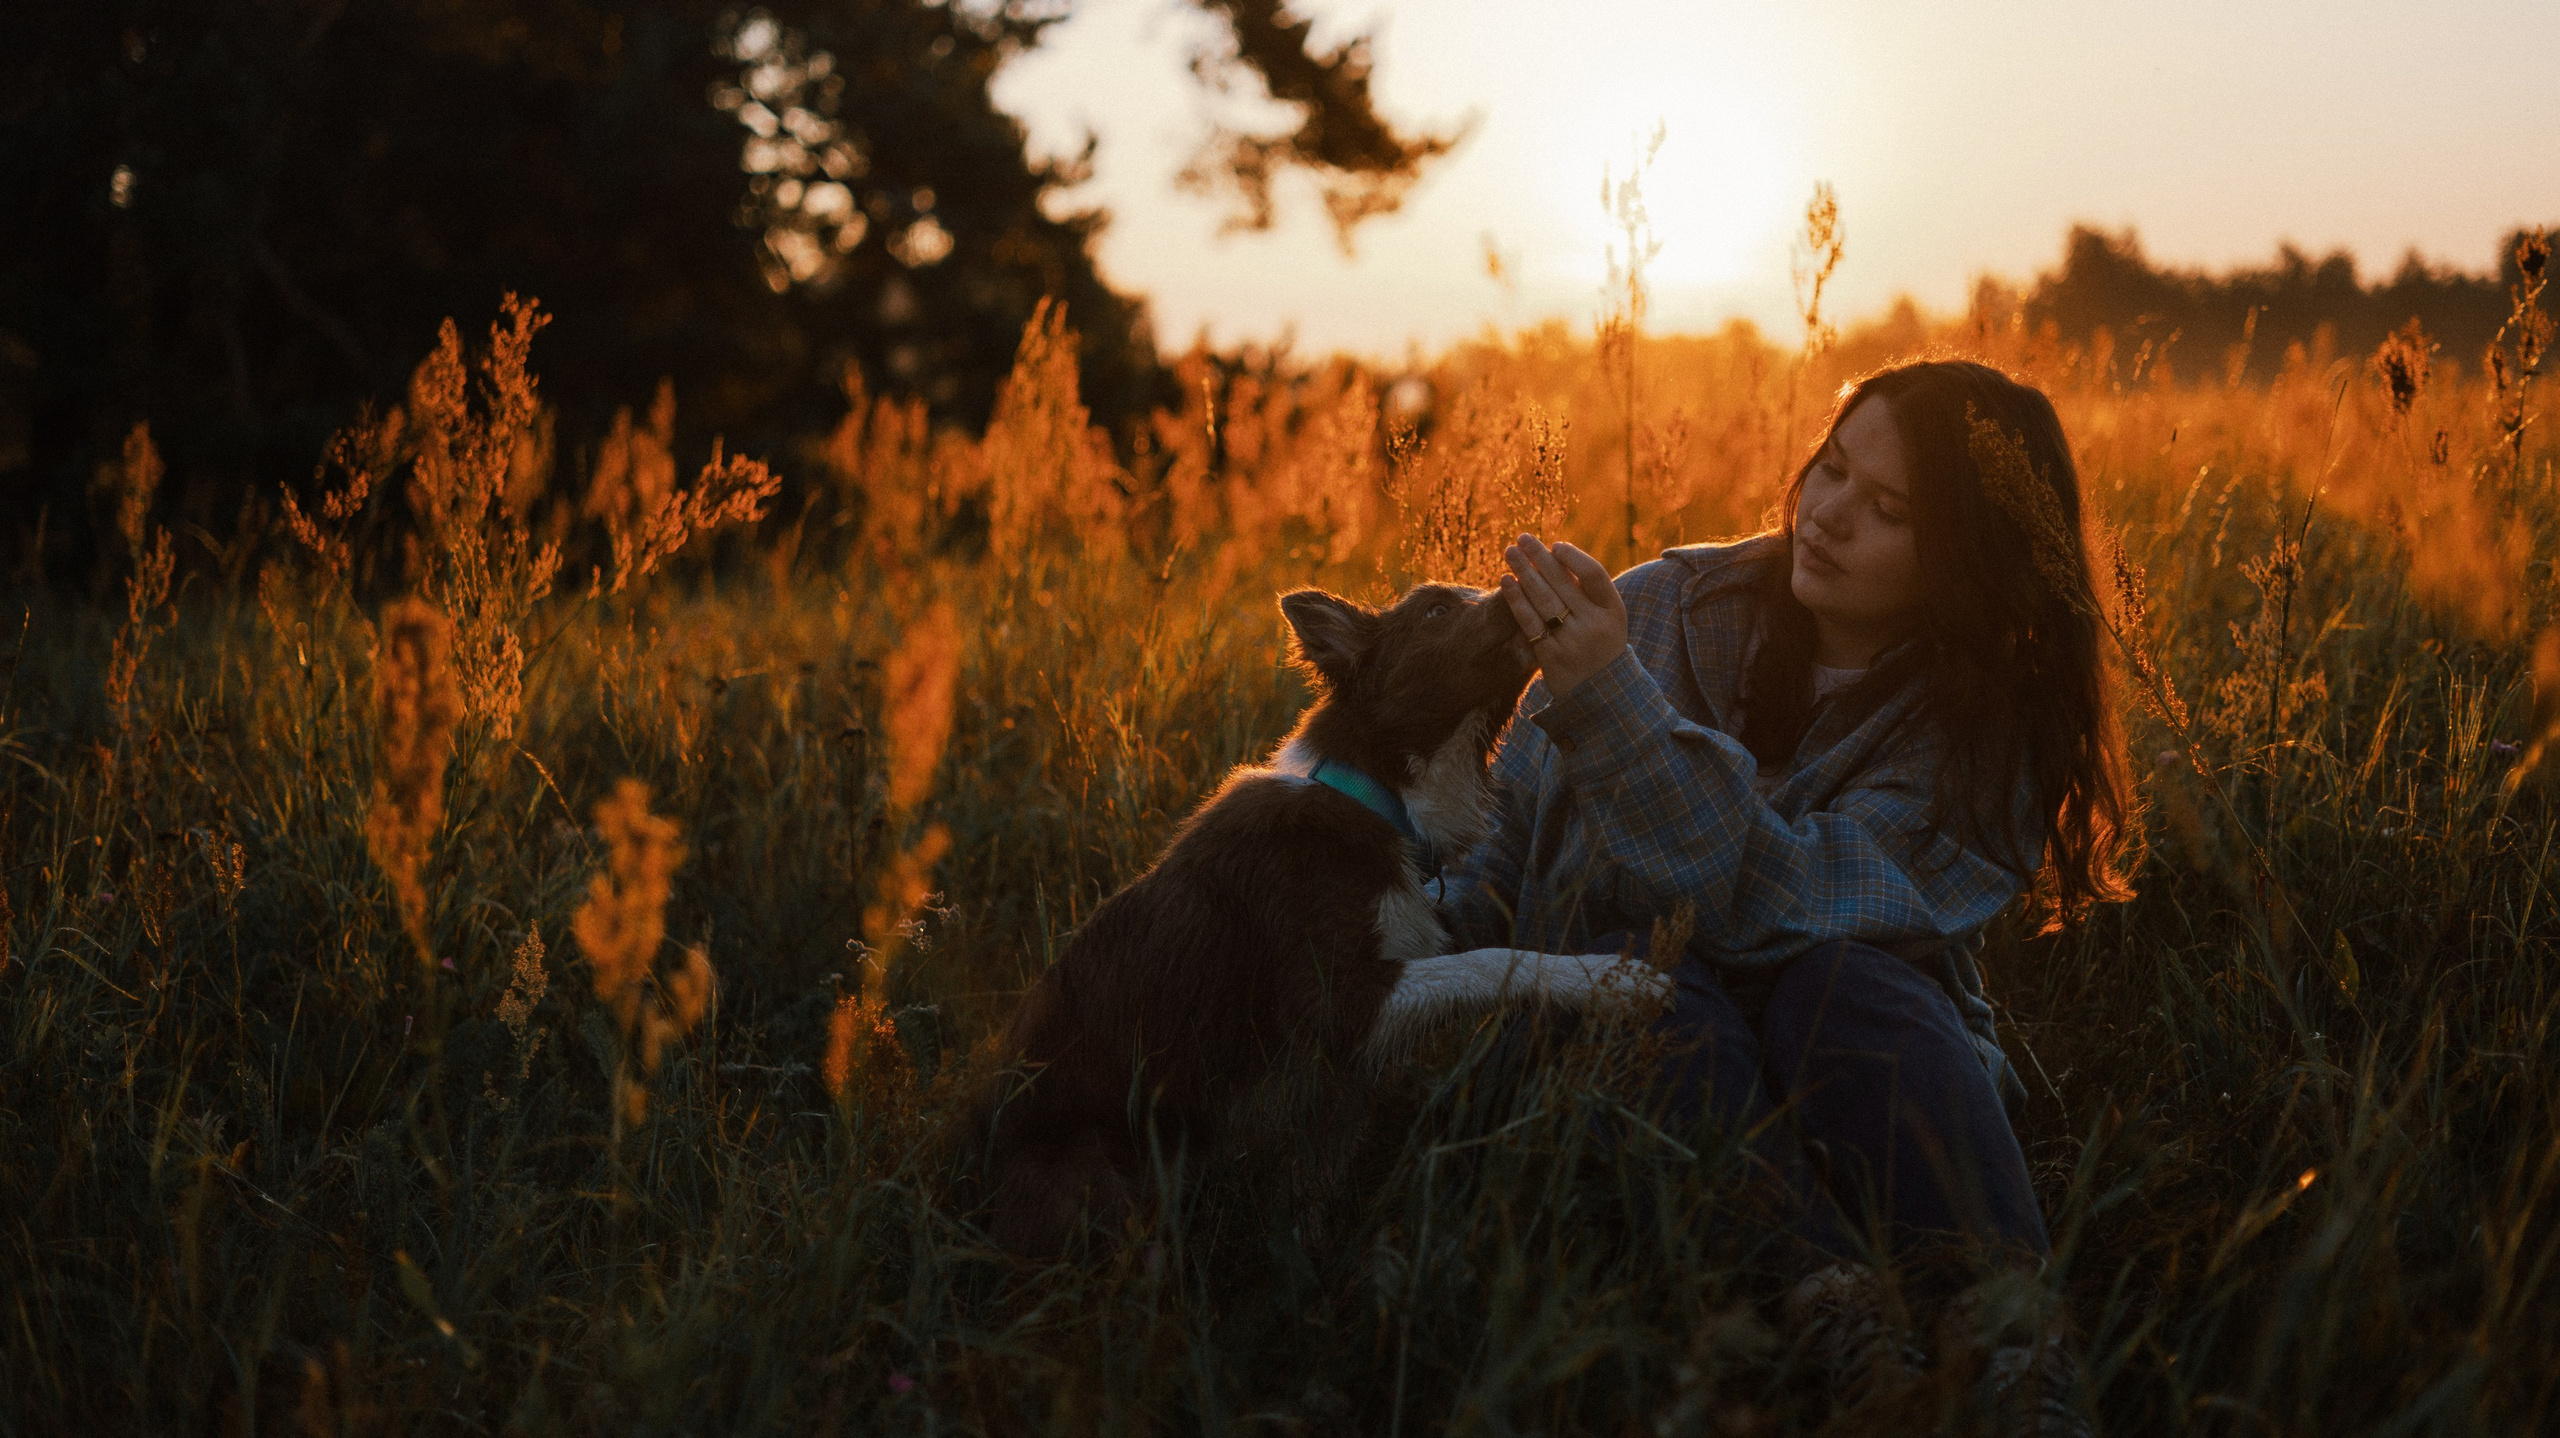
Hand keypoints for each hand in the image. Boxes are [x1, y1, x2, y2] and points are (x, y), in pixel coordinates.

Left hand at [1499, 535, 1628, 696]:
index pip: (1594, 575)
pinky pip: (1530, 622)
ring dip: (1524, 571)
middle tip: (1522, 538)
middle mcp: (1595, 625)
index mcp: (1614, 612)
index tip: (1555, 545)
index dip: (1573, 557)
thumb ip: (1589, 594)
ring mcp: (1572, 642)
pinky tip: (1506, 581)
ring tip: (1510, 552)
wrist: (1603, 698)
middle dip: (1540, 557)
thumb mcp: (1609, 621)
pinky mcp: (1551, 657)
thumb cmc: (1601, 648)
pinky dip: (1516, 599)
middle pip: (1563, 583)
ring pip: (1543, 599)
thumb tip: (1554, 558)